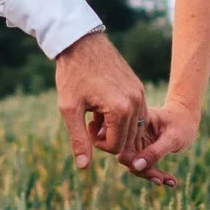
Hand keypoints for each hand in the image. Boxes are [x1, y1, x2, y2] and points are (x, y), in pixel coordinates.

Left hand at [52, 32, 170, 185]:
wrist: (81, 43)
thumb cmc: (72, 76)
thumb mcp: (69, 110)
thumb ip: (78, 139)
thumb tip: (84, 167)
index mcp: (120, 110)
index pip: (116, 146)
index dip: (97, 144)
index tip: (85, 128)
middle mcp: (136, 103)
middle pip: (127, 139)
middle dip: (107, 137)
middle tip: (89, 123)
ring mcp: (140, 94)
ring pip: (133, 128)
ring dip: (115, 128)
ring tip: (95, 115)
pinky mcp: (139, 87)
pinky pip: (136, 114)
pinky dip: (122, 117)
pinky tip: (103, 107)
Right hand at [126, 98, 201, 178]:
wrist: (187, 118)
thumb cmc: (182, 124)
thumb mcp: (172, 138)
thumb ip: (155, 151)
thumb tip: (135, 167)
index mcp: (136, 123)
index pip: (124, 146)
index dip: (131, 160)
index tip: (148, 171)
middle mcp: (132, 132)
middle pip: (128, 157)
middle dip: (144, 171)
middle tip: (161, 180)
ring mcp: (136, 142)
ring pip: (136, 165)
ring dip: (152, 175)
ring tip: (171, 181)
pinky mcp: (142, 150)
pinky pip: (144, 166)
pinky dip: (156, 174)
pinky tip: (171, 181)